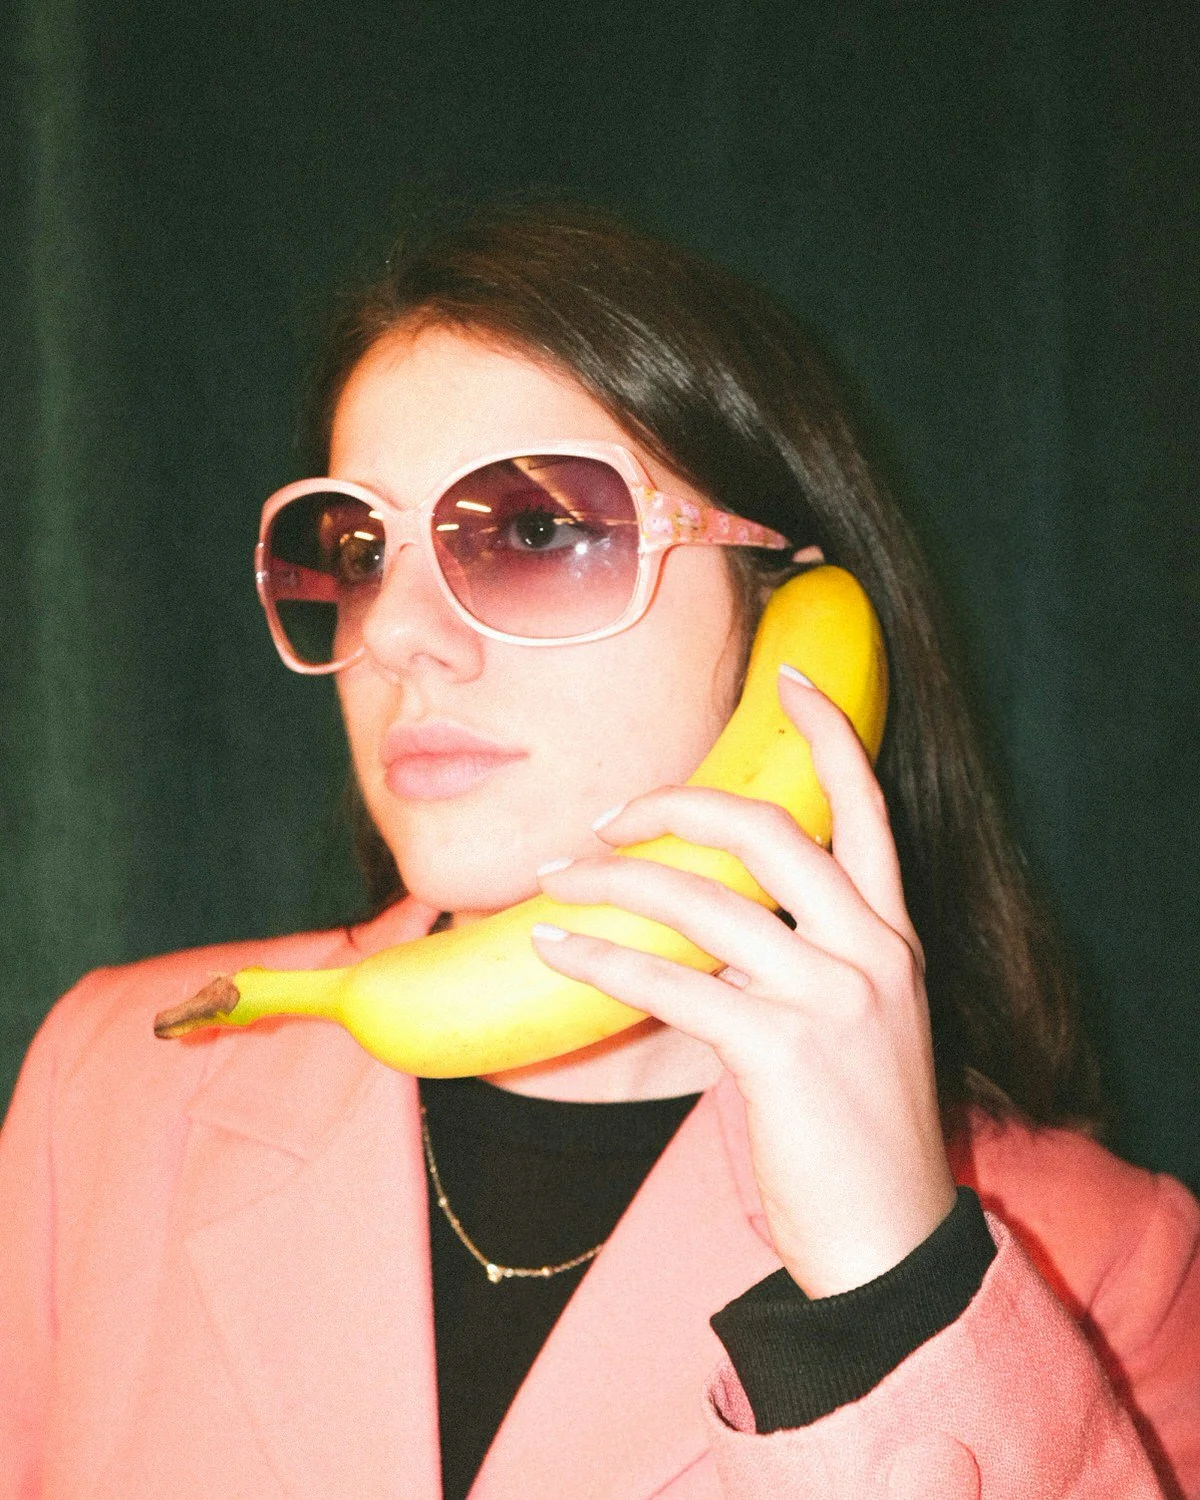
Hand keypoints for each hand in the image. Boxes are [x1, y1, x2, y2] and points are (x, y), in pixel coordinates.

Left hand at [532, 669, 956, 1297]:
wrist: (890, 1241)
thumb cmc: (856, 1127)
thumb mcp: (849, 1020)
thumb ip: (791, 953)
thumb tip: (694, 914)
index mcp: (892, 934)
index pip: (868, 806)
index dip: (830, 733)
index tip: (791, 675)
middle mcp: (873, 950)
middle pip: (767, 828)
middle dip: (673, 804)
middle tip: (606, 815)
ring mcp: (833, 997)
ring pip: (703, 898)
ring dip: (613, 880)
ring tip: (555, 879)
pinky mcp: (783, 1050)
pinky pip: (671, 980)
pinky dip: (599, 958)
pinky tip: (554, 949)